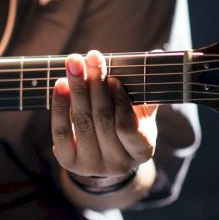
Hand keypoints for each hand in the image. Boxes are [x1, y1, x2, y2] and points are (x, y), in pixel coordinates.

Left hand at [51, 50, 157, 178]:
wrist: (104, 153)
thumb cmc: (127, 124)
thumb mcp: (141, 111)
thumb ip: (146, 88)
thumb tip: (158, 54)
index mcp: (141, 151)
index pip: (128, 128)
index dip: (120, 103)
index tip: (114, 79)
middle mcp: (117, 164)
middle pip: (102, 120)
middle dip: (96, 86)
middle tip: (92, 57)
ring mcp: (91, 165)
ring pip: (82, 122)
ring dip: (77, 89)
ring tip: (74, 63)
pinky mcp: (68, 161)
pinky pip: (61, 131)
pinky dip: (60, 106)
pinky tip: (61, 84)